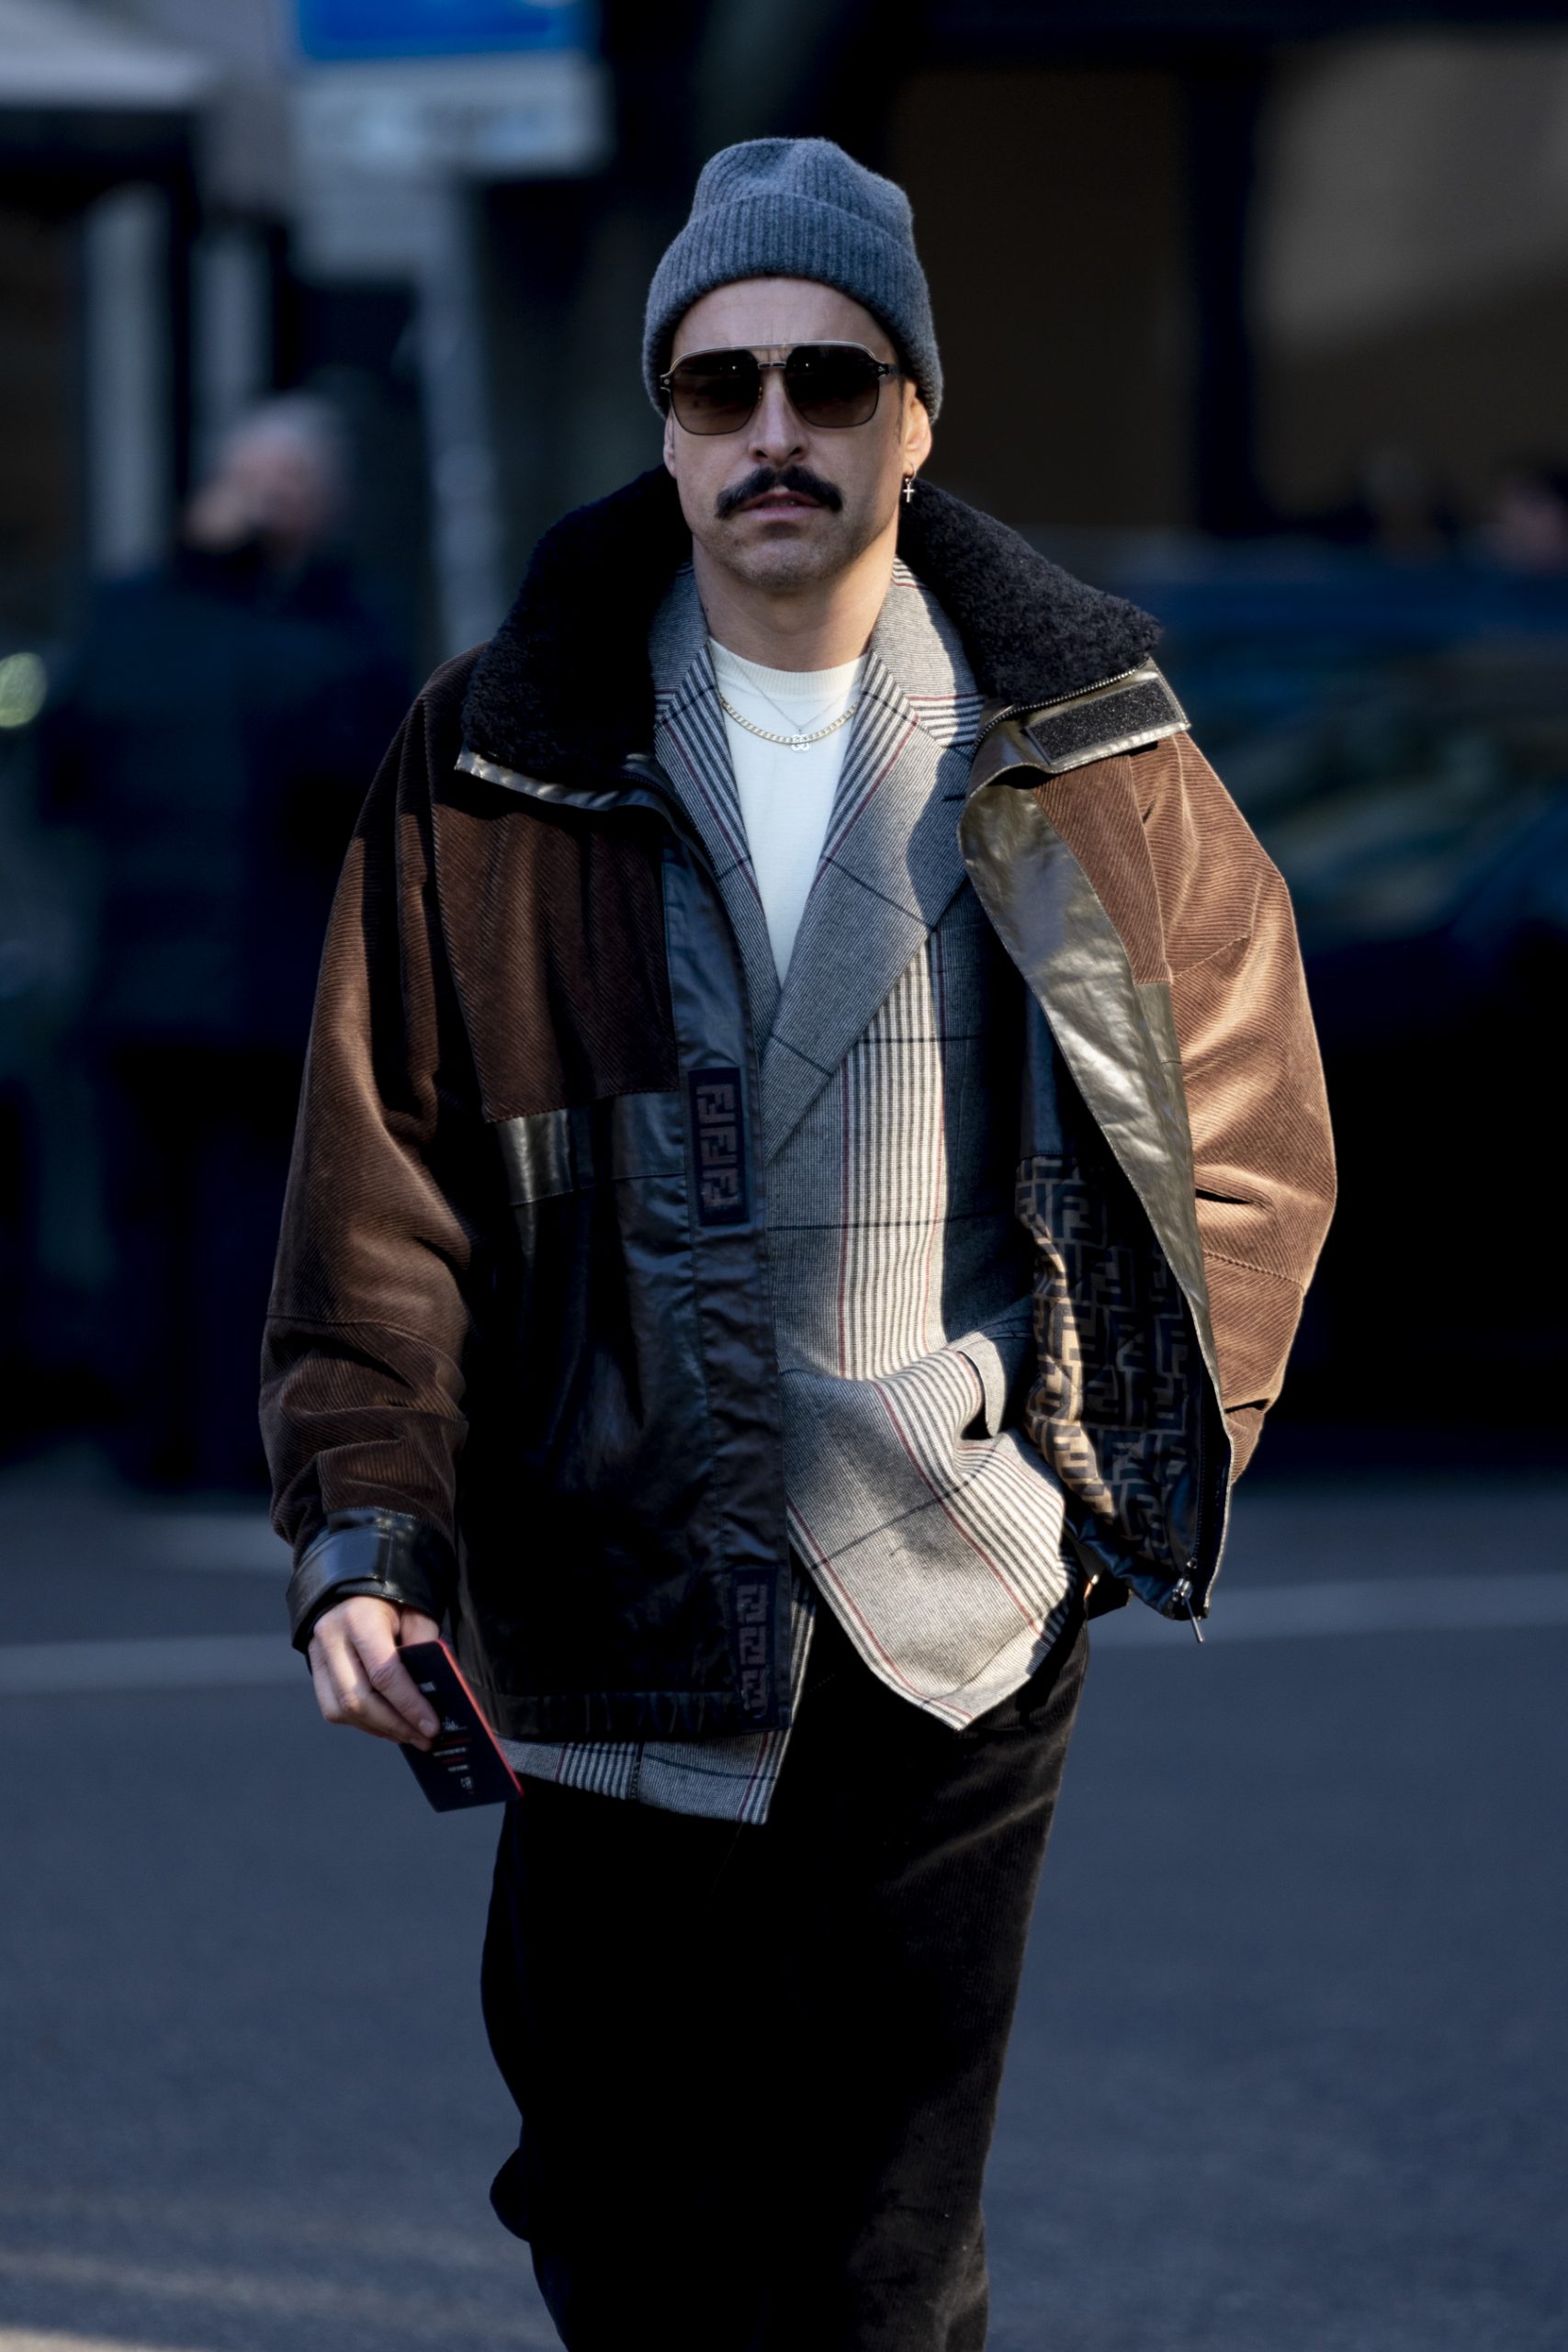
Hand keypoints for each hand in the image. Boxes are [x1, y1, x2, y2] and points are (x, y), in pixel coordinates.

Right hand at [307, 1597, 442, 1748]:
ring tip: (409, 1736)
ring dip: (378, 1729)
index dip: (409, 1704)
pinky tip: (387, 1726)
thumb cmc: (391, 1599)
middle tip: (425, 1739)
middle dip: (395, 1725)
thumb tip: (432, 1691)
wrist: (352, 1585)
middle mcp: (331, 1639)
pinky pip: (333, 1708)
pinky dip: (362, 1723)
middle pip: (358, 1700)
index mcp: (358, 1619)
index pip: (384, 1673)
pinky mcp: (314, 1670)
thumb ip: (424, 1646)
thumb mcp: (415, 1612)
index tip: (432, 1726)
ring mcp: (317, 1656)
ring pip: (341, 1710)